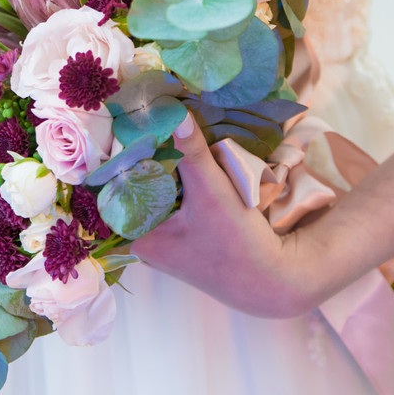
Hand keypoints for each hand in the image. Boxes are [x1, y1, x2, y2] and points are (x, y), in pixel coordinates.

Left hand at [132, 114, 322, 318]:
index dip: (126, 155)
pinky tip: (191, 164)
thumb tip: (174, 112)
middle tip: (156, 124)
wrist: (274, 282)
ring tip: (173, 137)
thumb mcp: (212, 192)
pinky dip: (181, 185)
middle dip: (149, 160)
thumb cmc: (238, 243)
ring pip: (158, 195)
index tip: (134, 124)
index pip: (119, 187)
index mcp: (139, 237)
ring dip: (168, 171)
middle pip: (138, 189)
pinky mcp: (185, 241)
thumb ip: (192, 152)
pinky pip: (174, 205)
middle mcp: (146, 243)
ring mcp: (166, 244)